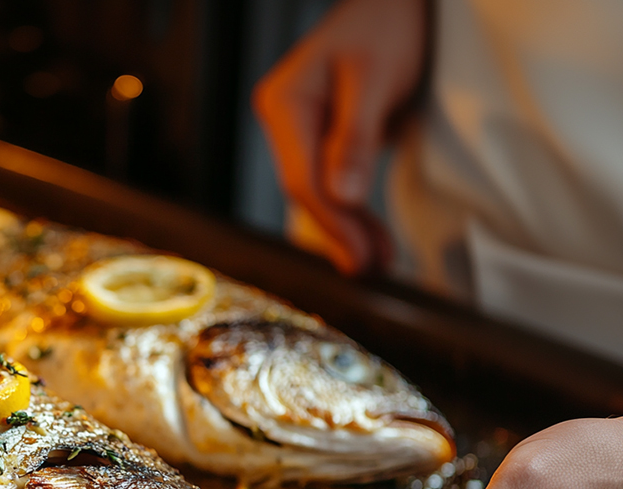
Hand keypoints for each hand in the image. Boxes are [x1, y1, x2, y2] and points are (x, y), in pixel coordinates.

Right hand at [253, 0, 428, 274]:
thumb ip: (356, 137)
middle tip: (369, 266)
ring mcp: (301, 130)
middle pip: (306, 190)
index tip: (359, 253)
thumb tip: (343, 195)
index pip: (302, 178)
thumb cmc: (387, 23)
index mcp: (284, 103)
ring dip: (346, 227)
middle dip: (339, 231)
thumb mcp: (376, 77)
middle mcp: (284, 119)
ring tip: (376, 258)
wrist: (399, 2)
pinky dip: (351, 209)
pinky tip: (368, 234)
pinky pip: (330, 182)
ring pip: (317, 192)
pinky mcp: (323, 138)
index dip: (332, 221)